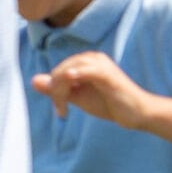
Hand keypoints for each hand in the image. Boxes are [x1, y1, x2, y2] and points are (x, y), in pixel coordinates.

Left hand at [30, 51, 153, 129]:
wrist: (137, 114)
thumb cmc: (110, 104)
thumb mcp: (79, 97)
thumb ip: (58, 90)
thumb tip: (34, 81)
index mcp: (84, 62)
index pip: (58, 71)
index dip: (53, 89)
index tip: (60, 109)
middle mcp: (92, 58)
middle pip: (61, 70)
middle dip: (56, 91)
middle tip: (61, 110)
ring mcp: (100, 65)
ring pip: (69, 70)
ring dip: (61, 90)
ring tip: (64, 108)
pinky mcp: (108, 74)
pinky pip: (88, 70)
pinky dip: (76, 73)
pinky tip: (69, 78)